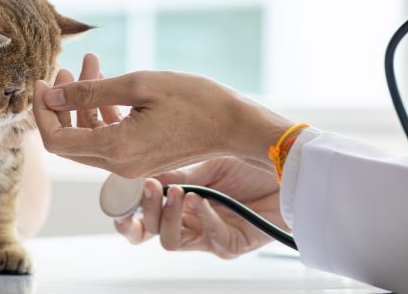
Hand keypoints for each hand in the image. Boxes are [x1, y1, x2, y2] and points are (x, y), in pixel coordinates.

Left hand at [33, 54, 293, 177]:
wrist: (235, 124)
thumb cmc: (194, 100)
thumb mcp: (139, 85)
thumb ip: (89, 92)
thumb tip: (50, 97)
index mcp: (115, 148)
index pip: (56, 140)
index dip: (42, 112)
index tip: (43, 82)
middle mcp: (118, 164)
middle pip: (68, 140)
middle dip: (60, 103)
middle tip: (65, 70)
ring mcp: (129, 164)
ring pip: (87, 136)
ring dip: (82, 102)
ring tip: (91, 63)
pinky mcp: (139, 158)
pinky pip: (107, 136)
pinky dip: (101, 110)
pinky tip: (107, 81)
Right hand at [115, 157, 284, 258]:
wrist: (290, 170)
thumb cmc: (250, 164)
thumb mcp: (204, 163)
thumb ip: (174, 174)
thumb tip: (138, 173)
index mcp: (177, 205)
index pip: (142, 218)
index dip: (125, 215)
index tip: (117, 200)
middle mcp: (189, 225)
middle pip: (150, 233)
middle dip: (143, 212)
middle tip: (148, 188)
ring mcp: (209, 238)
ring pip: (171, 242)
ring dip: (169, 215)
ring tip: (177, 192)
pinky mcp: (232, 246)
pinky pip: (210, 239)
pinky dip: (203, 218)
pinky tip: (200, 199)